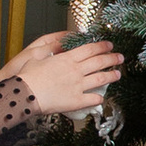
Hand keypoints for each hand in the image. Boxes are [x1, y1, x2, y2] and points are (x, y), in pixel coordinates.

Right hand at [4, 28, 122, 115]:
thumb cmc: (27, 76)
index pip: (90, 49)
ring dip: (111, 76)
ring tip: (118, 74)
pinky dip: (99, 99)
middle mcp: (76, 71)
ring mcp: (78, 86)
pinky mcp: (76, 101)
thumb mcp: (37, 56)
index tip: (109, 45)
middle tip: (120, 57)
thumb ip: (49, 50)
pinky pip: (92, 99)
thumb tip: (58, 46)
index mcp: (67, 58)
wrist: (25, 94)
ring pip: (100, 79)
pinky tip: (102, 98)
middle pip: (99, 62)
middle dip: (112, 58)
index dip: (102, 46)